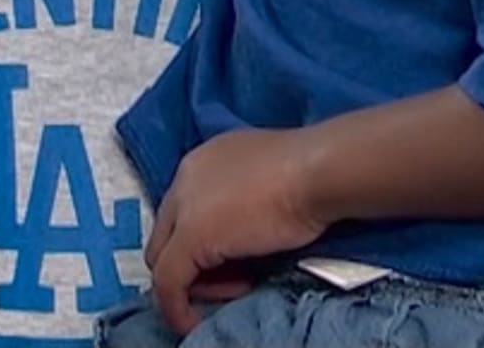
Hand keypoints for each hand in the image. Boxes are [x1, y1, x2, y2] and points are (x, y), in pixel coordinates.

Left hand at [144, 127, 329, 335]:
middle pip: (169, 235)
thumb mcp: (266, 183)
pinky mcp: (190, 238)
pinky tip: (195, 319)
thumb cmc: (308, 174)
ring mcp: (184, 207)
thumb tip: (244, 235)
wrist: (318, 172)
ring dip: (196, 282)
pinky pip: (168, 281)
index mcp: (204, 163)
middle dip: (193, 266)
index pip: (185, 211)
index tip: (234, 264)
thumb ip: (244, 203)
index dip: (205, 244)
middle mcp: (185, 179)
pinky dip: (177, 306)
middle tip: (231, 282)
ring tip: (238, 287)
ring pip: (165, 258)